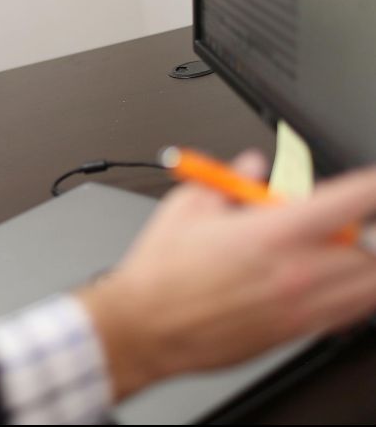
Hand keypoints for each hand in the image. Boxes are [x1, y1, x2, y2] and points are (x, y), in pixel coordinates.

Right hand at [77, 150, 375, 400]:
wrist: (145, 327)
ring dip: (363, 262)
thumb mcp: (187, 206)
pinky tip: (330, 284)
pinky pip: (350, 316)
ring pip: (369, 285)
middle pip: (369, 245)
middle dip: (361, 226)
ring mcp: (299, 308)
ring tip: (337, 250)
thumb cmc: (160, 274)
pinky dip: (354, 297)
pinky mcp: (293, 333)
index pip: (352, 200)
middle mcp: (296, 272)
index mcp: (272, 233)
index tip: (374, 182)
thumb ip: (230, 179)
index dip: (373, 185)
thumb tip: (252, 165)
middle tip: (338, 218)